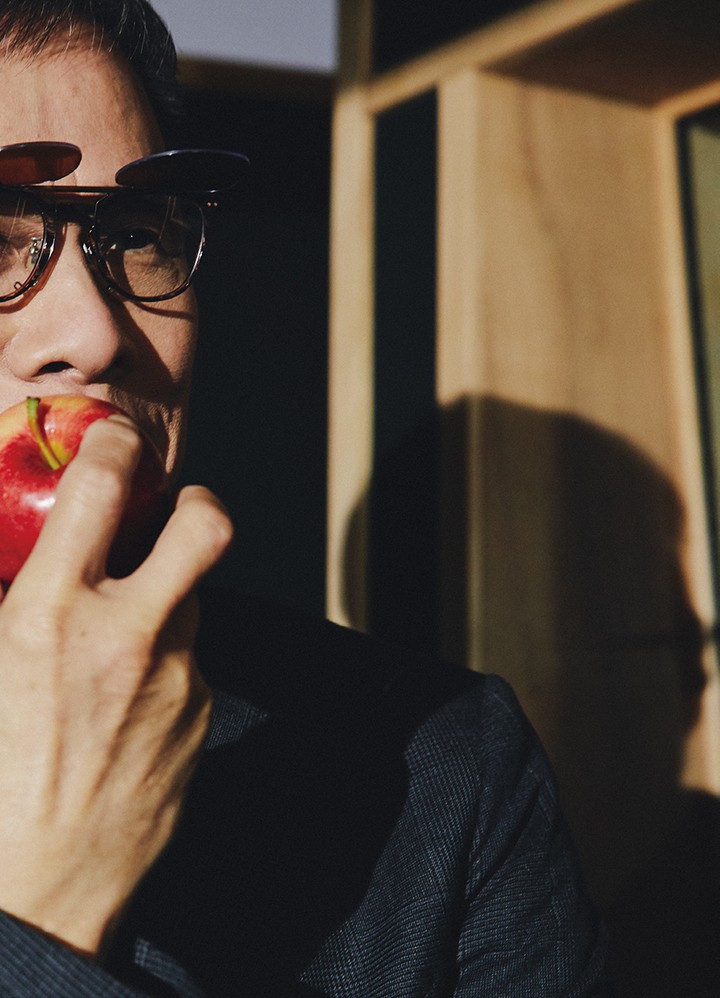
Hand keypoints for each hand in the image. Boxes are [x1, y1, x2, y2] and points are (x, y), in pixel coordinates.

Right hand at [0, 414, 232, 955]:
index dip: (115, 444)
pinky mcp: (200, 719)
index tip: (118, 442)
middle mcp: (127, 635)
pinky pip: (192, 668)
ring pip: (194, 603)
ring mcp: (176, 679)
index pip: (100, 488)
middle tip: (178, 509)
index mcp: (49, 614)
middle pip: (205, 527)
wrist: (37, 886)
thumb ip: (10, 603)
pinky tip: (126, 707)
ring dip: (167, 603)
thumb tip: (25, 566)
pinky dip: (166, 667)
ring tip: (122, 641)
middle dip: (196, 502)